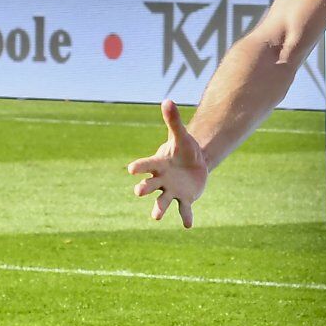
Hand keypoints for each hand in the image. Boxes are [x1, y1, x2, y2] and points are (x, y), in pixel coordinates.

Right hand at [127, 100, 208, 227]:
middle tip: (138, 191)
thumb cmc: (183, 149)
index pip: (146, 165)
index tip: (131, 169)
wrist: (194, 163)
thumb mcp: (180, 135)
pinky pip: (184, 209)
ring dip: (159, 209)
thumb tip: (168, 100)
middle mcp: (161, 180)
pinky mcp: (184, 198)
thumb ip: (173, 121)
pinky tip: (188, 225)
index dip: (139, 167)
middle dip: (143, 188)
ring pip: (162, 201)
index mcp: (158, 164)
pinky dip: (186, 216)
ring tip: (155, 217)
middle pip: (149, 185)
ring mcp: (171, 191)